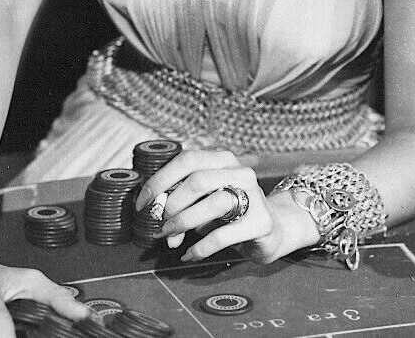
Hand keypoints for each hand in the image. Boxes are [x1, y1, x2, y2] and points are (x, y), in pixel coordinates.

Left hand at [134, 150, 312, 263]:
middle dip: (172, 205)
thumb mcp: (205, 202)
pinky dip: (200, 247)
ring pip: (213, 203)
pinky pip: (223, 235)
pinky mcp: (261, 222)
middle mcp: (240, 172)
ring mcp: (254, 196)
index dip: (161, 180)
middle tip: (160, 225)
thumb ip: (182, 205)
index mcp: (223, 160)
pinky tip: (189, 255)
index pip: (187, 160)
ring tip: (171, 238)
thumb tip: (157, 221)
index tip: (142, 203)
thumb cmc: (230, 213)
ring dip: (184, 223)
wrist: (271, 229)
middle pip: (198, 181)